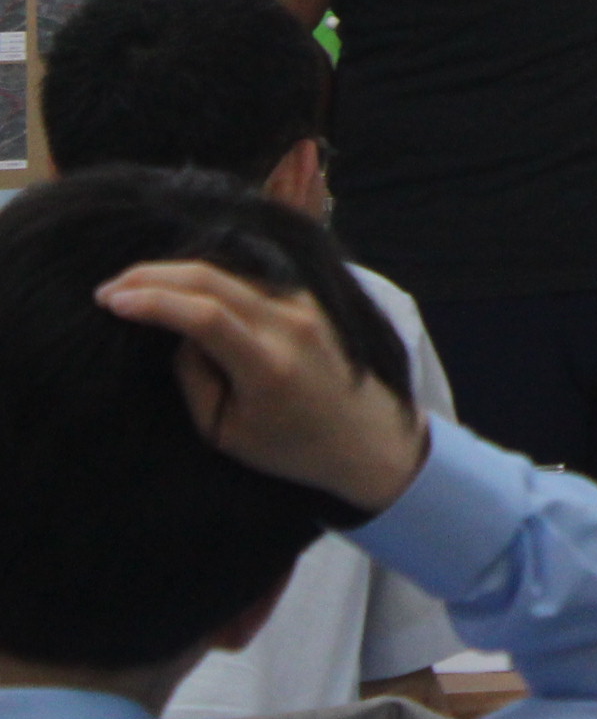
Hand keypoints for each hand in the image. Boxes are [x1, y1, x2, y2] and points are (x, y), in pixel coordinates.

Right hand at [100, 262, 426, 515]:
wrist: (365, 436)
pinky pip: (251, 278)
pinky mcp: (311, 297)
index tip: (109, 301)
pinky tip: (178, 285)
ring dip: (178, 272)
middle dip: (153, 276)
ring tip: (134, 285)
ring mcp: (306, 305)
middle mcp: (292, 325)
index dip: (153, 301)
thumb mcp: (225, 431)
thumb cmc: (289, 446)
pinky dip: (209, 277)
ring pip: (231, 272)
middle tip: (108, 287)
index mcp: (269, 365)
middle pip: (213, 279)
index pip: (205, 316)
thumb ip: (195, 377)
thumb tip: (174, 329)